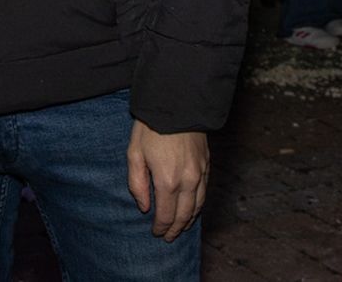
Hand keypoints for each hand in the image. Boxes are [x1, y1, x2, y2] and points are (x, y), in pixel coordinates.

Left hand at [126, 121, 208, 241]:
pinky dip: (199, 205)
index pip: (166, 215)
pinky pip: (205, 192)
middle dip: (176, 229)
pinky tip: (193, 208)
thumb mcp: (134, 153)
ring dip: (189, 220)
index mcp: (167, 181)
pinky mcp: (207, 164)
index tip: (156, 233)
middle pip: (184, 215)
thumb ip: (137, 184)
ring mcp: (200, 173)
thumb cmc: (150, 128)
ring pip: (198, 206)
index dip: (161, 228)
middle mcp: (188, 181)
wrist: (177, 105)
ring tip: (181, 228)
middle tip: (169, 238)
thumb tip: (144, 207)